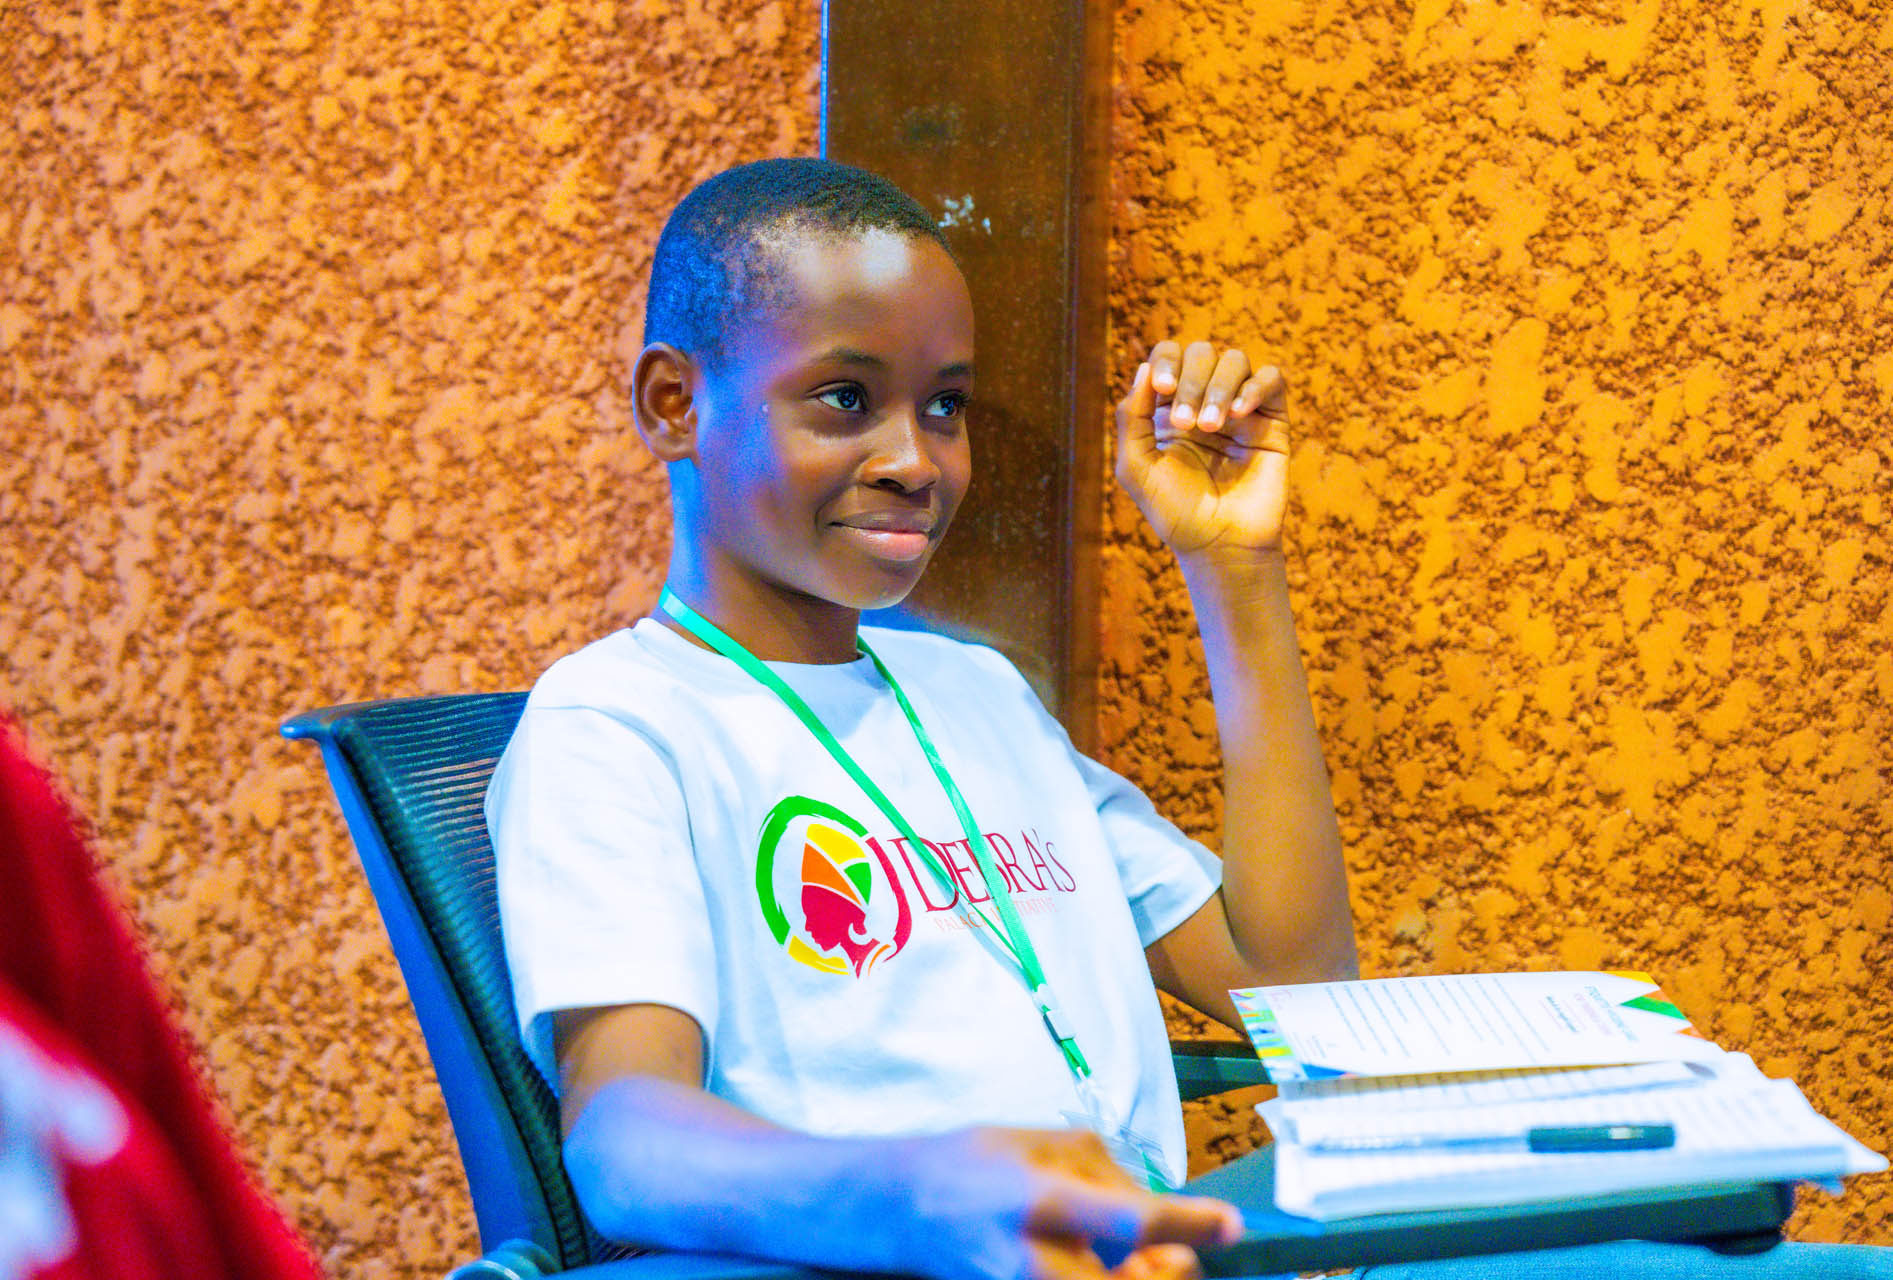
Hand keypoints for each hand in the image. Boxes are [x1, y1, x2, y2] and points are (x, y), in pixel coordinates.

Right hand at [896, 1126, 1241, 1279]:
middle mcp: (1032, 1260)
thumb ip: (1103, 1173)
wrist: (903, 1212)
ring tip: (1130, 1257)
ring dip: (1137, 1277)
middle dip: (1169, 1270)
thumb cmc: (972, 1163)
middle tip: (1175, 1254)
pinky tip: (1096, 1259)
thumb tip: (1155, 1208)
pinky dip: (1105, 1278)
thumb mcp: (1039, 1143)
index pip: (1129, 1220)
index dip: (1187, 1223)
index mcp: (1038, 1200)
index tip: (1229, 1224)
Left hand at [1114, 340, 1289, 559]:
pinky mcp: (1271, 421)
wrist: (1221, 545)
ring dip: (1219, 387)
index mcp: (1167, 408)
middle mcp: (1204, 401)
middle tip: (1187, 423)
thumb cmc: (1176, 513)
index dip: (1166, 361)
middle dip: (1191, 380)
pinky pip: (1271, 378)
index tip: (1163, 390)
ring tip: (1211, 427)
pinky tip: (1239, 414)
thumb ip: (1132, 417)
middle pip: (1201, 352)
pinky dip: (1255, 386)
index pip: (1168, 356)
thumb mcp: (1136, 467)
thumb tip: (1144, 368)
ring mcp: (1240, 409)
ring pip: (1235, 360)